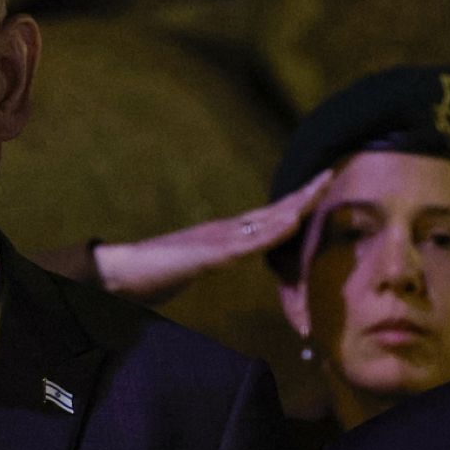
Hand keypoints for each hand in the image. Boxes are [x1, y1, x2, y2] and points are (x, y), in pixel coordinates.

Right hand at [94, 170, 332, 301]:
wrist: (119, 272)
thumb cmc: (149, 273)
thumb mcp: (189, 267)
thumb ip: (207, 260)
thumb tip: (221, 258)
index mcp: (220, 236)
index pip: (264, 217)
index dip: (292, 204)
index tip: (317, 190)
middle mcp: (221, 231)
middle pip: (269, 211)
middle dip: (301, 195)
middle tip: (330, 175)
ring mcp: (214, 240)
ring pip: (263, 221)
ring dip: (293, 206)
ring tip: (318, 190)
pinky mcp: (207, 255)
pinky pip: (247, 242)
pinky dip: (271, 231)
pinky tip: (291, 222)